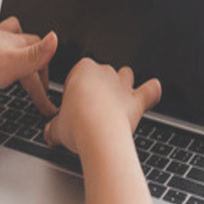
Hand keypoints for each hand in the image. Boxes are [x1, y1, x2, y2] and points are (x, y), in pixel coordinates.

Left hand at [0, 16, 58, 115]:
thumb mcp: (14, 64)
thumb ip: (37, 54)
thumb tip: (56, 38)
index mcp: (20, 46)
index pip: (39, 72)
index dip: (44, 93)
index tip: (48, 109)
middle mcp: (7, 37)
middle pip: (31, 46)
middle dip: (38, 62)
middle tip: (39, 83)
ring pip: (11, 32)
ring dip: (18, 42)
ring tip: (20, 53)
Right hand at [43, 58, 161, 153]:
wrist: (98, 134)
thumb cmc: (76, 125)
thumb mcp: (56, 127)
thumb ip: (54, 127)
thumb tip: (50, 134)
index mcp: (81, 70)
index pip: (78, 75)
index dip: (76, 91)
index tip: (73, 107)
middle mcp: (104, 72)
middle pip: (102, 74)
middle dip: (99, 87)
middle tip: (91, 109)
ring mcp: (122, 85)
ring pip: (126, 75)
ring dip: (124, 83)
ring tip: (118, 97)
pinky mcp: (137, 100)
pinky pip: (150, 90)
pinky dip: (152, 91)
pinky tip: (153, 90)